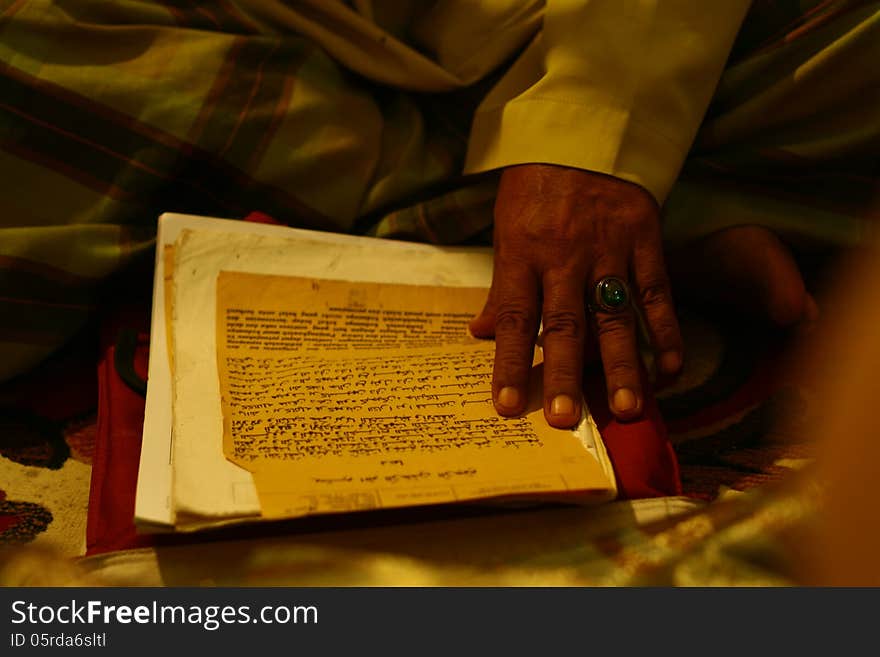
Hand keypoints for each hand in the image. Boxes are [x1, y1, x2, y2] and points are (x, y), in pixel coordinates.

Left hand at [469, 164, 682, 427]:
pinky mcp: (645, 240)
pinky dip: (665, 332)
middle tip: (565, 420)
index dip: (509, 364)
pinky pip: (657, 292)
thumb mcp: (506, 228)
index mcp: (523, 253)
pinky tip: (670, 370)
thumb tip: (482, 333)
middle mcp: (565, 257)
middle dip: (565, 375)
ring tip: (627, 409)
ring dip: (622, 365)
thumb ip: (501, 285)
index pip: (514, 317)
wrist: (585, 129)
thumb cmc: (535, 184)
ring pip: (615, 315)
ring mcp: (609, 249)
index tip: (506, 407)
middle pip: (565, 324)